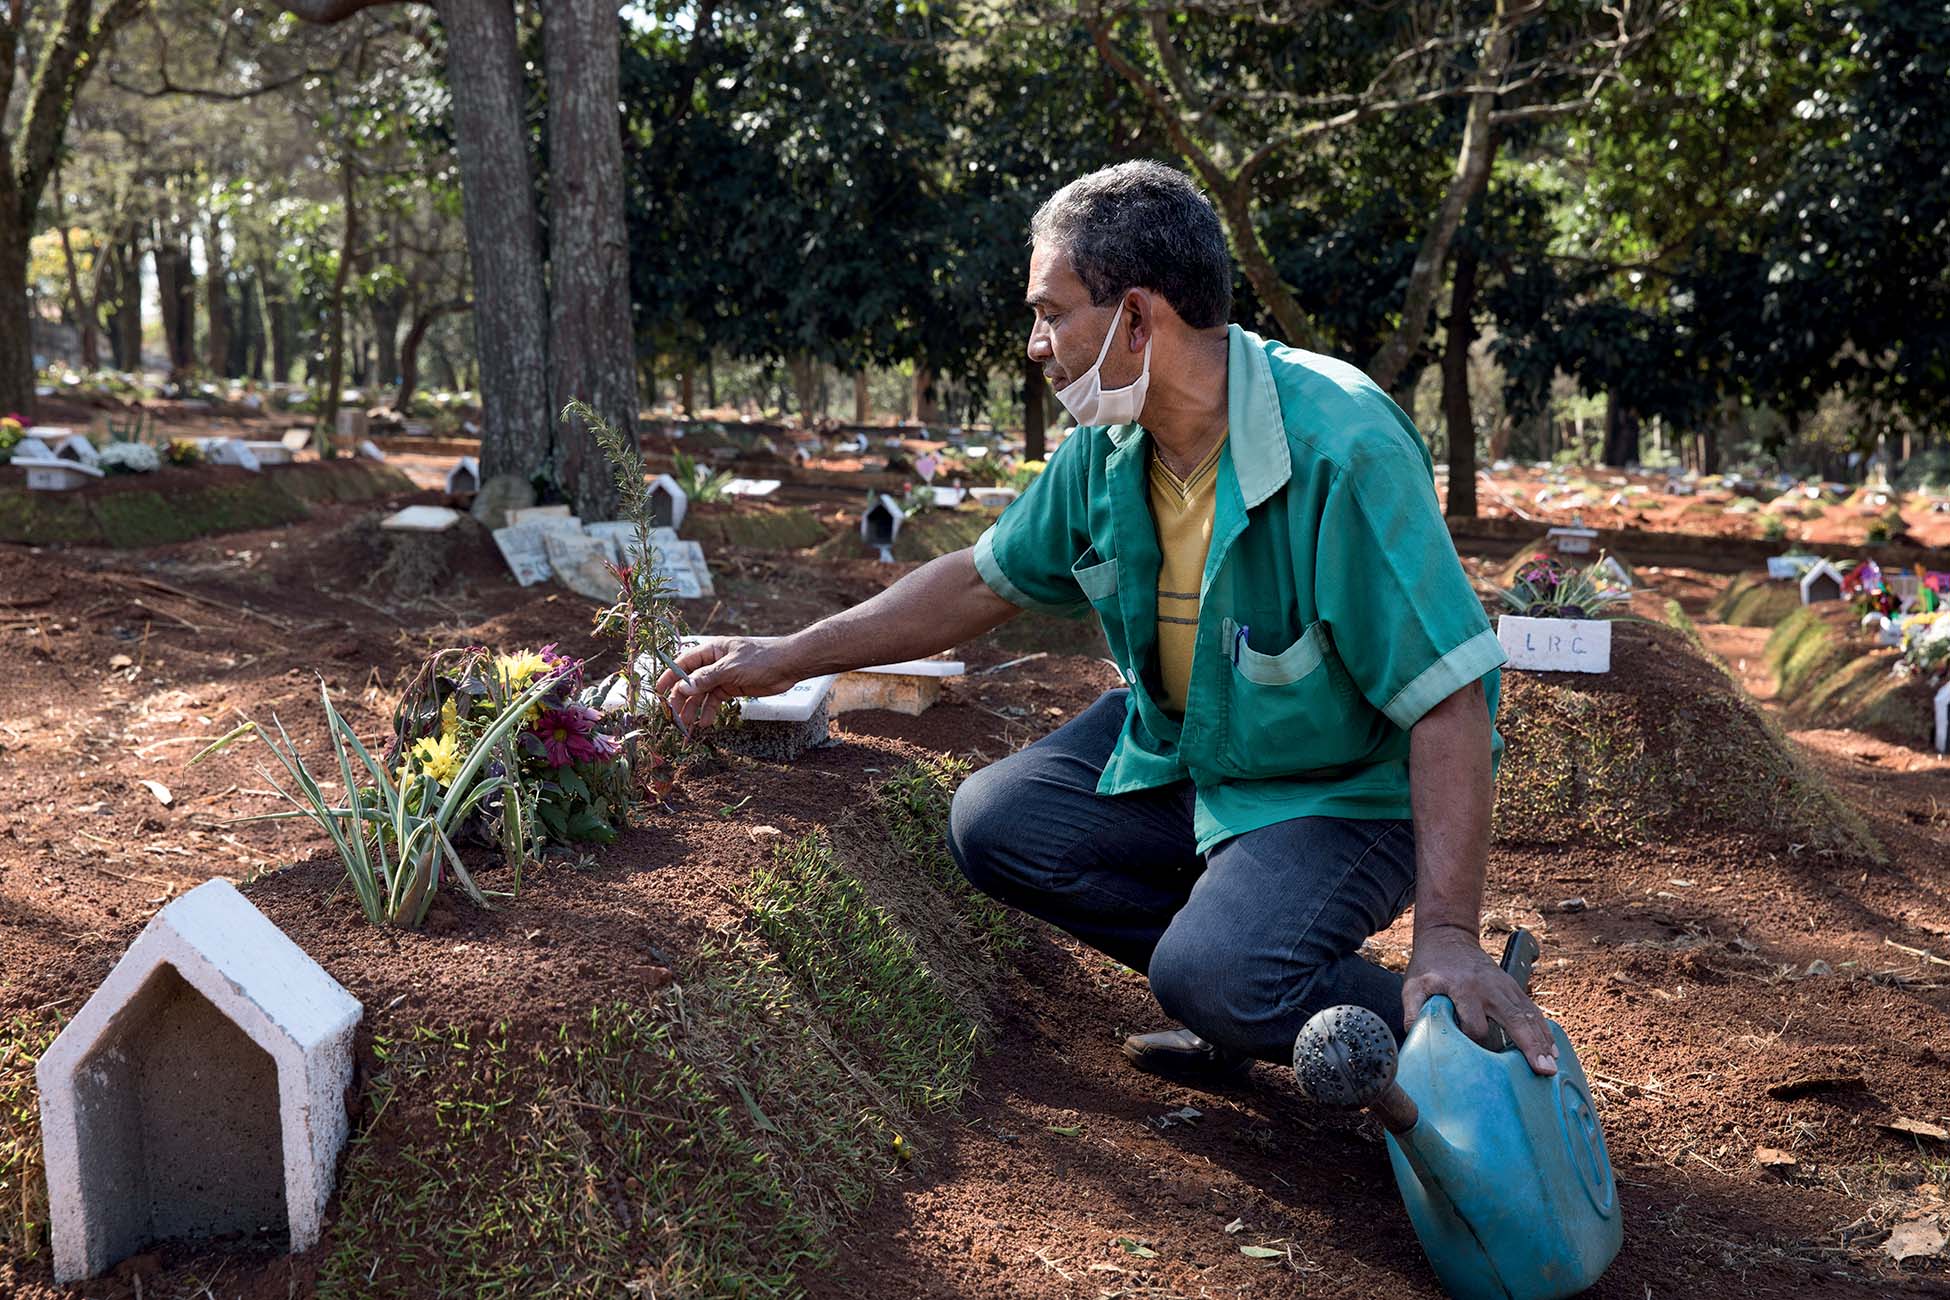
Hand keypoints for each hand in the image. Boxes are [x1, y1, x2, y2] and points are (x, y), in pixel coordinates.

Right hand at [653, 636, 800, 731]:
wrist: (788, 665)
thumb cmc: (761, 659)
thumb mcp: (731, 668)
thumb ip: (707, 678)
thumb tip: (683, 688)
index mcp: (711, 650)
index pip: (684, 662)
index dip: (670, 676)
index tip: (658, 691)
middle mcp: (714, 663)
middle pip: (690, 680)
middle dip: (681, 697)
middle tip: (672, 714)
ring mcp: (722, 676)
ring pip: (702, 693)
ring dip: (693, 708)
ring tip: (686, 724)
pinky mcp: (732, 687)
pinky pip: (715, 700)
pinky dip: (709, 711)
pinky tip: (705, 723)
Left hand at [1402, 927, 1557, 1075]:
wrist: (1448, 938)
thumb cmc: (1429, 967)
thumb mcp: (1413, 985)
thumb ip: (1412, 1009)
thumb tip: (1415, 1035)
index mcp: (1463, 988)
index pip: (1475, 1024)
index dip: (1474, 1042)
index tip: (1473, 1057)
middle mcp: (1489, 987)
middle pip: (1514, 1019)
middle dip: (1529, 1044)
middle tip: (1543, 1069)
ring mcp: (1504, 986)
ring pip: (1528, 1015)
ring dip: (1542, 1040)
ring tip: (1552, 1065)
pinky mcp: (1513, 986)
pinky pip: (1532, 1009)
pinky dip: (1543, 1029)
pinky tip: (1551, 1048)